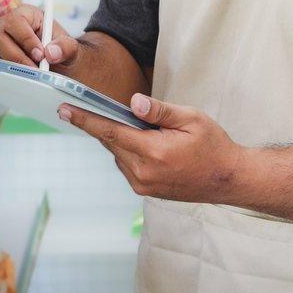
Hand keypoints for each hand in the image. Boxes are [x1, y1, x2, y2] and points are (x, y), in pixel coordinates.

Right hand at [0, 3, 78, 69]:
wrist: (57, 64)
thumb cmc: (60, 49)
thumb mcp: (70, 47)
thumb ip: (65, 47)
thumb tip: (50, 53)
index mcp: (25, 14)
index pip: (16, 22)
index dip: (26, 39)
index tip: (40, 55)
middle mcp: (7, 26)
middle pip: (0, 39)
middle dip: (19, 57)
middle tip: (36, 70)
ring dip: (15, 67)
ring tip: (34, 74)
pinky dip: (9, 74)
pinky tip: (24, 78)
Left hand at [60, 94, 245, 203]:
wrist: (227, 179)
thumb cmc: (213, 145)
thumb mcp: (191, 119)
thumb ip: (160, 111)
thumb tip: (133, 102)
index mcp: (153, 152)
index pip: (110, 132)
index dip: (85, 120)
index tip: (64, 109)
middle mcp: (142, 173)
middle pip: (112, 142)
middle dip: (103, 124)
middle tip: (102, 109)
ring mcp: (142, 185)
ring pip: (118, 154)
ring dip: (121, 138)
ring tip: (144, 129)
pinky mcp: (144, 190)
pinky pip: (127, 164)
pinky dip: (129, 150)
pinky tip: (147, 143)